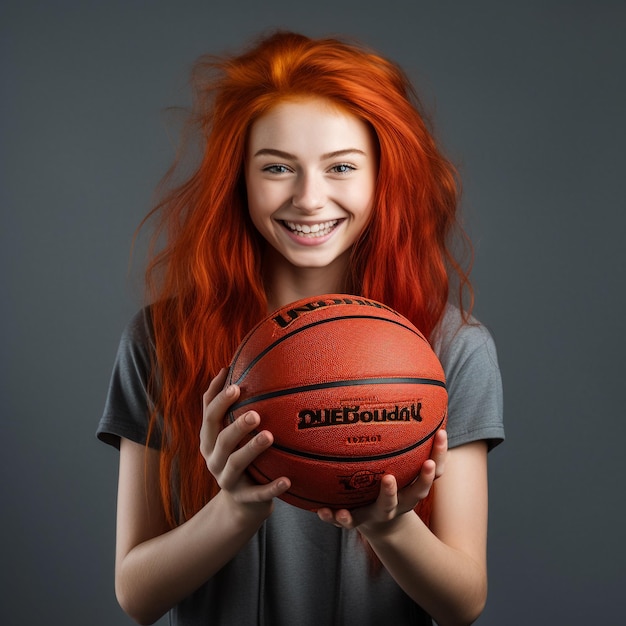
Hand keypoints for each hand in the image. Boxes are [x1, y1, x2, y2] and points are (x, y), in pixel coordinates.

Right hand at [199, 368, 290, 513]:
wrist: (240, 504)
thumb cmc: (237, 455)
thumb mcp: (228, 432)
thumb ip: (227, 405)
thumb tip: (227, 366)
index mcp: (209, 439)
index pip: (209, 416)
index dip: (219, 400)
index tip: (235, 385)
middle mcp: (213, 459)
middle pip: (220, 439)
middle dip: (236, 425)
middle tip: (255, 413)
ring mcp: (226, 480)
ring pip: (235, 464)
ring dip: (251, 449)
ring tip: (269, 436)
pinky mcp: (243, 498)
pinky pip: (258, 493)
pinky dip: (272, 487)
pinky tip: (288, 480)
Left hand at [317, 429, 447, 530]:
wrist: (378, 522)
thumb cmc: (391, 483)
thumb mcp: (399, 464)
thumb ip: (403, 439)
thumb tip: (408, 398)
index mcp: (413, 487)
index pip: (435, 470)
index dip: (440, 453)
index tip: (441, 433)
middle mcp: (402, 501)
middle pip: (415, 493)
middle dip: (419, 479)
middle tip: (401, 470)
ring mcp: (381, 512)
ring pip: (384, 508)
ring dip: (384, 496)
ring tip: (384, 481)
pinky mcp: (359, 519)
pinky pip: (347, 520)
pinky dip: (334, 516)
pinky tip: (320, 510)